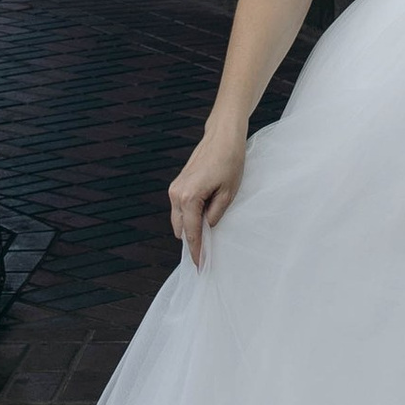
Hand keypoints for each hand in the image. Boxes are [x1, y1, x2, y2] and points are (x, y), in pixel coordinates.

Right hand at [169, 120, 247, 265]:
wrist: (222, 137)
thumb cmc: (230, 162)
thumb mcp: (228, 193)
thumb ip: (216, 215)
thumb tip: (207, 228)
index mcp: (189, 198)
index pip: (191, 233)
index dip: (196, 252)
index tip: (200, 267)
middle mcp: (176, 194)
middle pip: (180, 229)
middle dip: (192, 242)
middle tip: (206, 255)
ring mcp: (174, 189)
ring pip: (178, 219)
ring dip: (190, 228)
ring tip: (208, 237)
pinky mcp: (177, 184)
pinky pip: (180, 208)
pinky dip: (189, 216)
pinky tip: (204, 219)